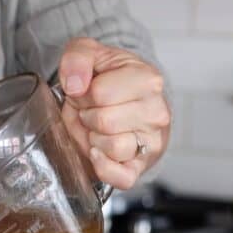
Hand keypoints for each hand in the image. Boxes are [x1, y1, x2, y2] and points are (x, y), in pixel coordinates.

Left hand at [58, 38, 171, 189]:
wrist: (117, 104)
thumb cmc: (105, 81)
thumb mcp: (88, 56)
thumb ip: (77, 57)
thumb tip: (75, 84)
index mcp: (147, 79)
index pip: (99, 92)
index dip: (83, 94)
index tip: (89, 93)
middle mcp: (156, 111)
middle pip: (104, 120)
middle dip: (88, 116)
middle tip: (93, 111)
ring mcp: (152, 141)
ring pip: (113, 147)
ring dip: (95, 139)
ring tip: (99, 129)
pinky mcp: (141, 166)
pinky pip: (122, 177)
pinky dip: (104, 168)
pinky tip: (98, 152)